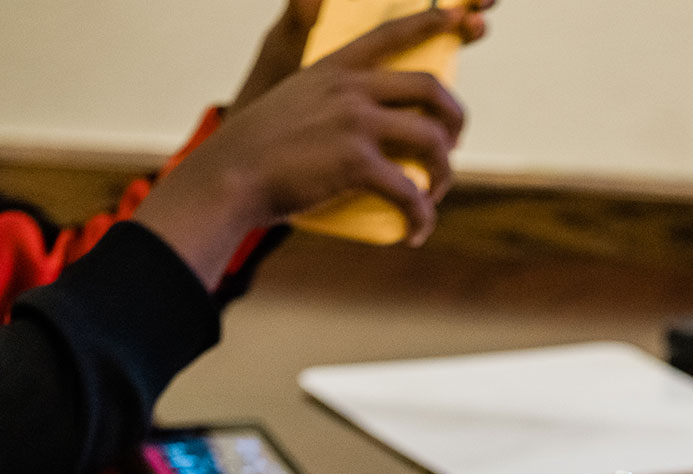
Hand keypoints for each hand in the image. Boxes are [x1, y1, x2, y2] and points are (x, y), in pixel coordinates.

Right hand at [137, 6, 481, 286]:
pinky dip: (421, 218)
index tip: (462, 17)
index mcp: (335, 69)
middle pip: (432, 90)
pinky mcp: (356, 163)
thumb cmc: (256, 154)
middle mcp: (350, 88)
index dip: (433, 22)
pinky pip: (411, 193)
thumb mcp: (288, 104)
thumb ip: (322, 106)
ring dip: (444, 174)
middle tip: (449, 151)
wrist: (229, 179)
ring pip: (432, 141)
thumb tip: (356, 131)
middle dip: (455, 122)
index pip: (393, 34)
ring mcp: (355, 122)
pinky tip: (416, 233)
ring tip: (432, 198)